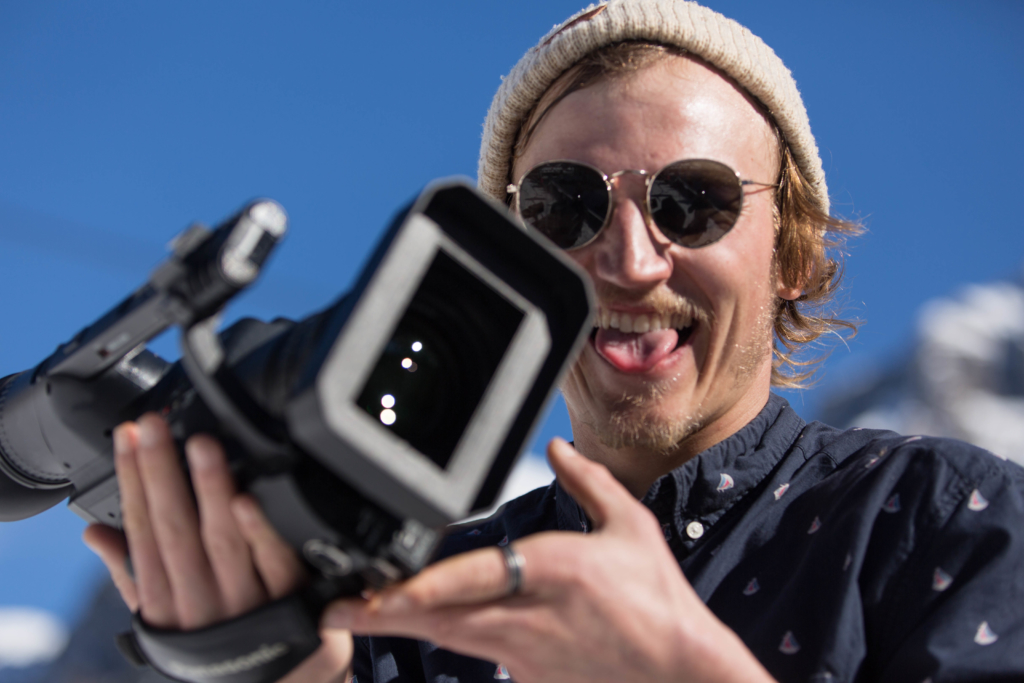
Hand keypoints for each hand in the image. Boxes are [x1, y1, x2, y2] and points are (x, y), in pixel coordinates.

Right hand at [83, 413, 351, 682]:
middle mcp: (199, 603)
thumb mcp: (166, 615)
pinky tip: (246, 499)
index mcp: (164, 602)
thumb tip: (93, 533)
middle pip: (173, 530)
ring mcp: (245, 604)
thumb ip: (131, 573)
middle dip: (160, 472)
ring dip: (209, 489)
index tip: (127, 438)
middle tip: (153, 425)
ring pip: (221, 540)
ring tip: (200, 445)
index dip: (131, 482)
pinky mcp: (292, 603)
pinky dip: (259, 532)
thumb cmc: (219, 640)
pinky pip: (274, 563)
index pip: (139, 531)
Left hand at [323, 437, 774, 682]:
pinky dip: (443, 641)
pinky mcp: (531, 676)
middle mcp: (531, 615)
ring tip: (352, 618)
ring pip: (450, 639)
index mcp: (554, 570)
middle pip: (443, 616)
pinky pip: (476, 655)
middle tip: (334, 607)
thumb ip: (588, 482)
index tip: (381, 583)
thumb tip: (558, 448)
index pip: (475, 577)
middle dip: (385, 613)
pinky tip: (416, 631)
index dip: (422, 585)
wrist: (681, 672)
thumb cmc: (658, 598)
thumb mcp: (630, 526)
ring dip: (400, 628)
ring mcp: (527, 653)